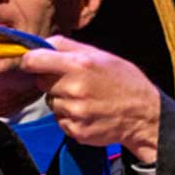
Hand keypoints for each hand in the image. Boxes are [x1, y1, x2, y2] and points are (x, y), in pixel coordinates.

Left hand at [19, 36, 161, 162]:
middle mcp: (73, 89)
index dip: (29, 61)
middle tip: (74, 81)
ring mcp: (74, 112)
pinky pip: (60, 120)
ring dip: (62, 100)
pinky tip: (88, 112)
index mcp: (79, 64)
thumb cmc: (123, 81)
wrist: (144, 115)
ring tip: (86, 98)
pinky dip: (69, 117)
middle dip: (52, 80)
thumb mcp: (101, 55)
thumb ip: (67, 47)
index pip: (35, 61)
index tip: (31, 63)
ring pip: (51, 102)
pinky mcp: (75, 130)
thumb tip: (40, 43)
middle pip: (41, 82)